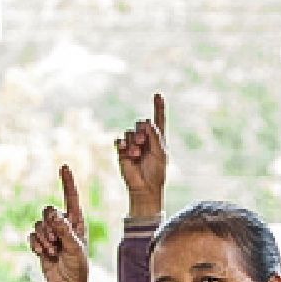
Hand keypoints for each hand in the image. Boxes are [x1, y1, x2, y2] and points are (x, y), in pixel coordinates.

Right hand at [29, 166, 87, 281]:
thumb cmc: (77, 267)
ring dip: (44, 240)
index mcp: (77, 222)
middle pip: (48, 210)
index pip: (71, 198)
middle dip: (49, 226)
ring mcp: (51, 233)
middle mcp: (63, 224)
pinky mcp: (40, 242)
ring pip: (38, 224)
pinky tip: (44, 255)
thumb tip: (54, 215)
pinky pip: (31, 235)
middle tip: (56, 242)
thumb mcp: (75, 249)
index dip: (68, 182)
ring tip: (53, 252)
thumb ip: (65, 231)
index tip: (64, 166)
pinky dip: (36, 245)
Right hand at [117, 93, 166, 217]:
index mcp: (157, 138)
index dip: (158, 107)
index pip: (158, 120)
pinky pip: (120, 140)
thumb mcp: (161, 154)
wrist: (144, 187)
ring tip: (137, 155)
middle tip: (143, 143)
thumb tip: (148, 122)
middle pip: (140, 123)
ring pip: (130, 132)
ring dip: (134, 143)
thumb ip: (156, 137)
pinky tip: (128, 153)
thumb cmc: (156, 172)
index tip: (158, 94)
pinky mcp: (122, 151)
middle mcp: (145, 139)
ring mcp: (133, 144)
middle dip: (142, 131)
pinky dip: (123, 145)